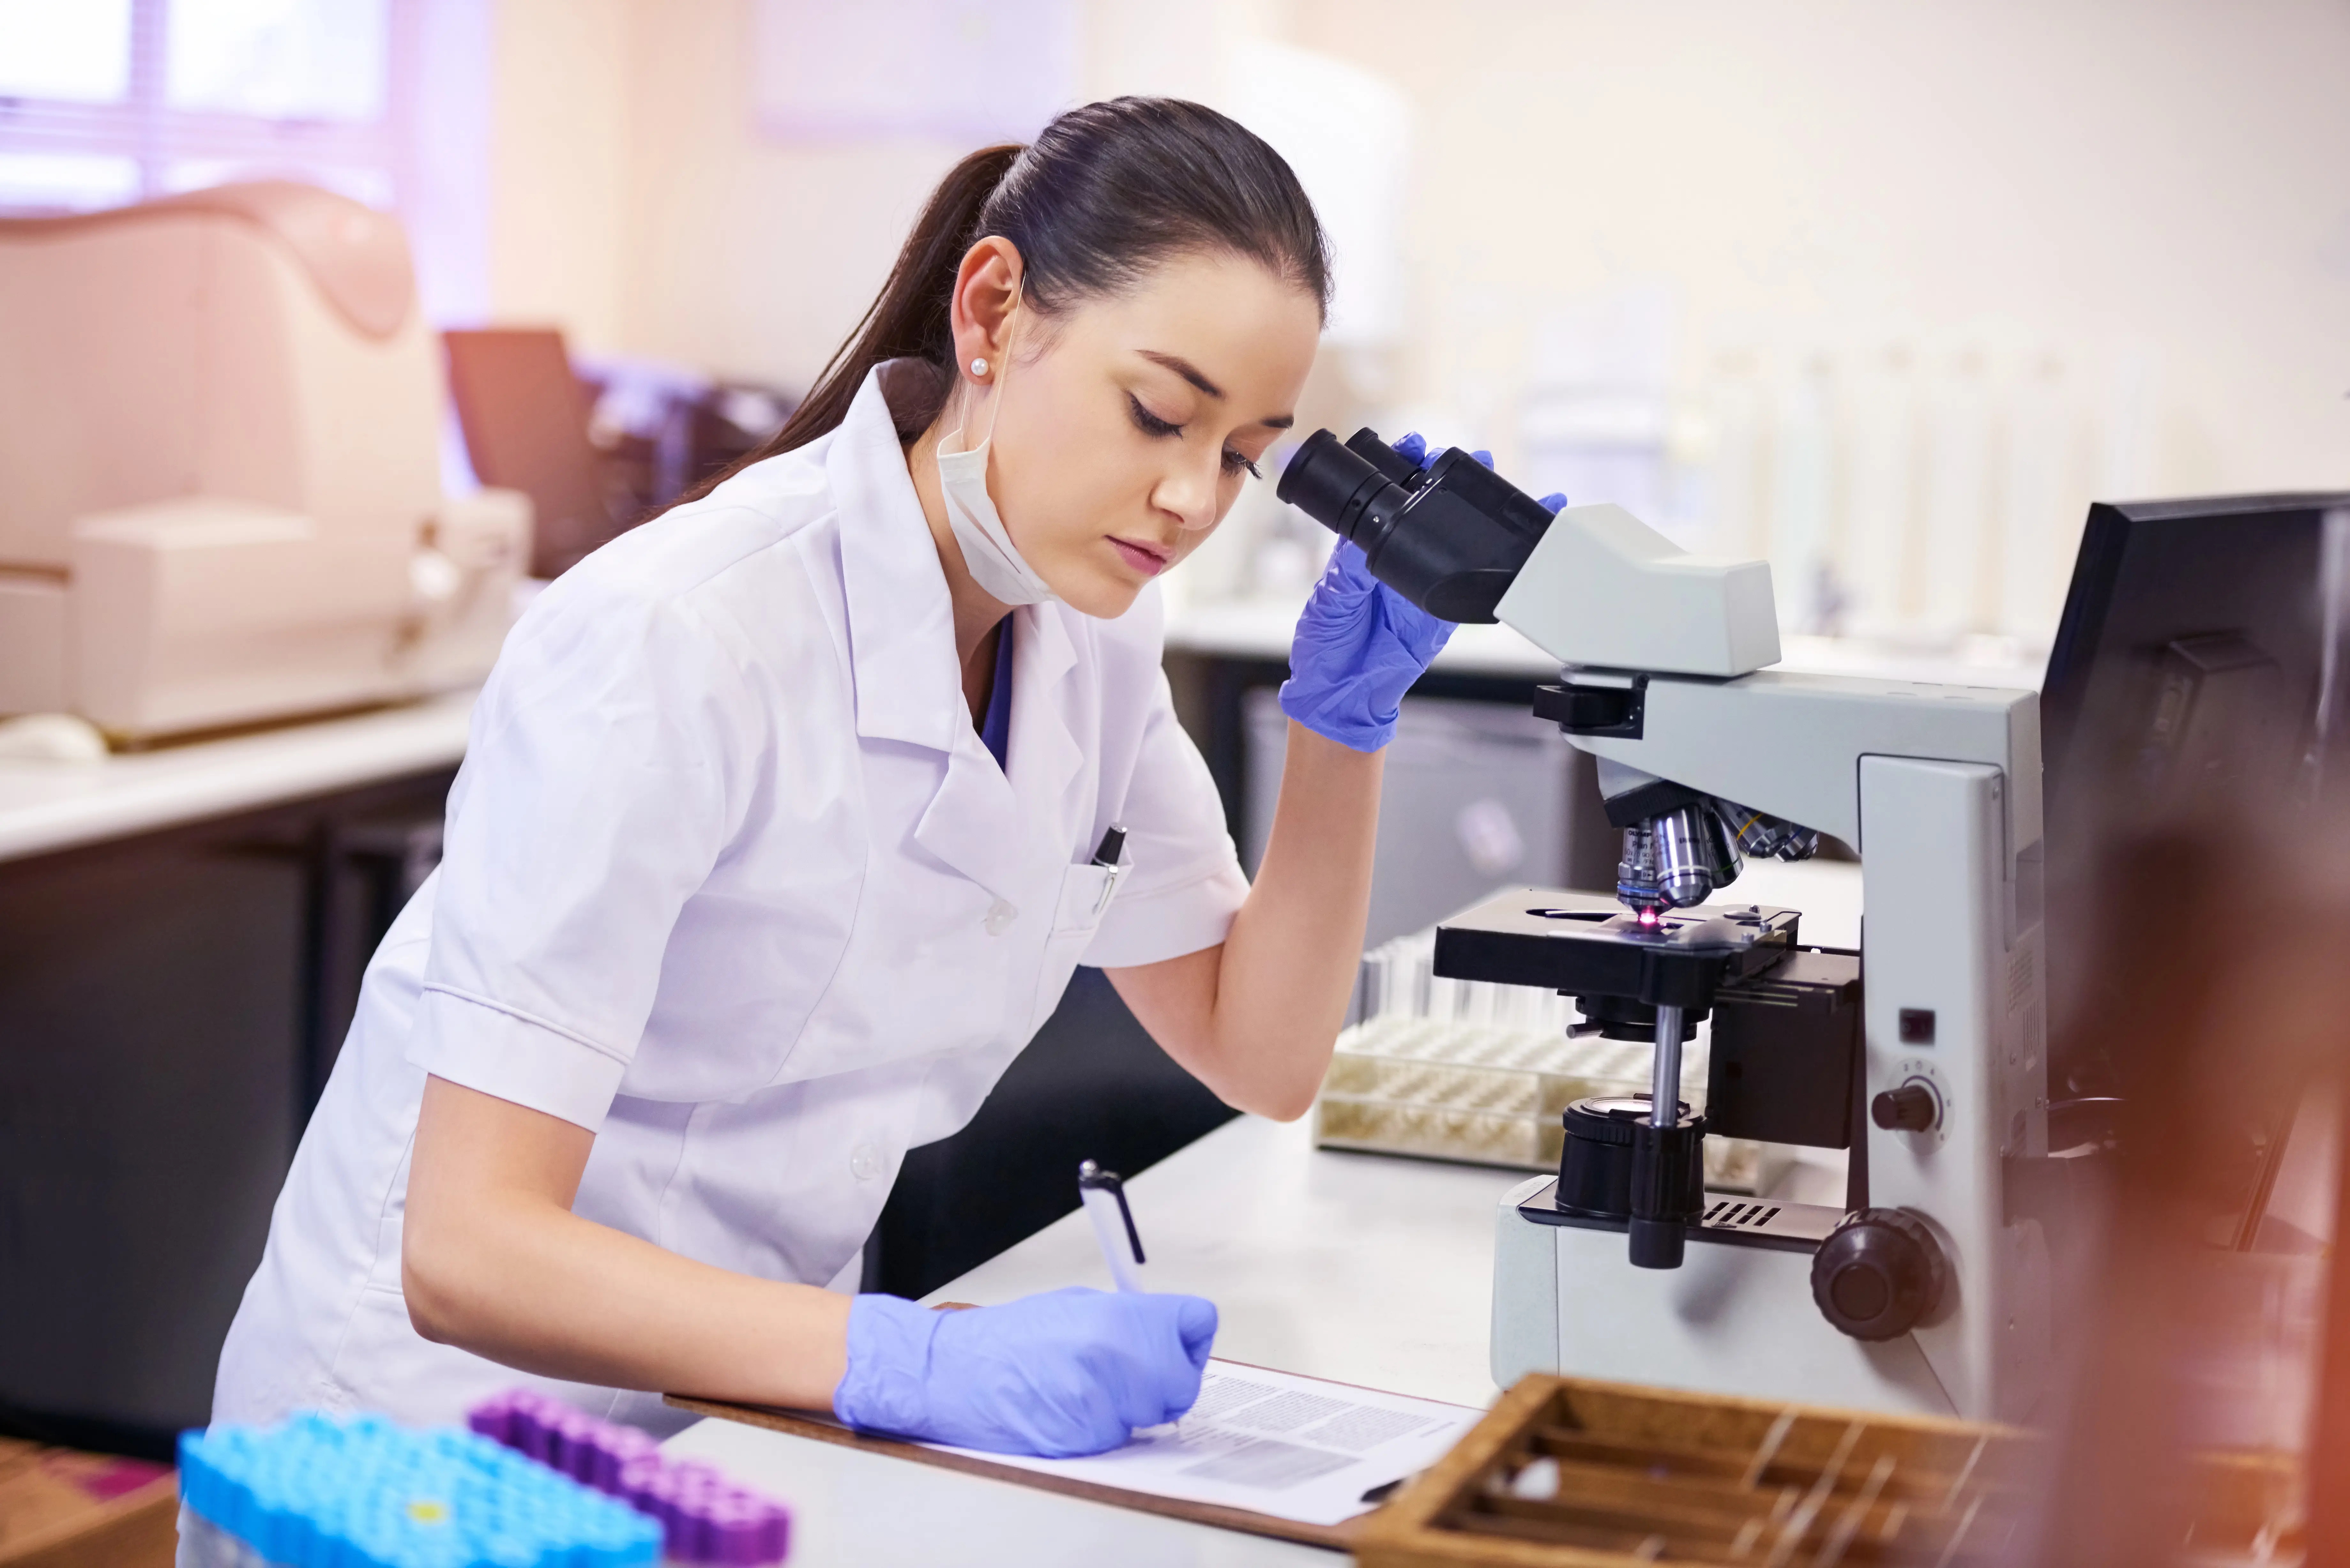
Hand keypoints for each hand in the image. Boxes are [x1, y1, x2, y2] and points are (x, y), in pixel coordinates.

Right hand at [832, 1287, 1217, 1457]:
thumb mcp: (1076, 1305)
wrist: (955, 1372)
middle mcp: (1116, 1359)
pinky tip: (1071, 1407)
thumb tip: (1168, 1333)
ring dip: (1132, 1407)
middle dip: (1164, 1379)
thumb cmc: (1009, 1339)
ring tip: (1090, 1387)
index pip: (1197, 1323)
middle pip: (1183, 1380)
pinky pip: (1118, 1438)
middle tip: (1132, 1372)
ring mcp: (1101, 1404)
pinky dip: (1102, 1427)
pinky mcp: (1084, 1441)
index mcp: (1119, 1318)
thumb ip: (1129, 1319)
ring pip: (1152, 1415)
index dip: (1188, 1337)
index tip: (1176, 1343)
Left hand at [1279, 433, 1565, 751]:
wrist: (1341, 694)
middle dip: (1454, 480)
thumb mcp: (1330, 601)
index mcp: (1365, 548)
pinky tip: (1525, 542)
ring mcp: (1426, 583)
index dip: (1402, 467)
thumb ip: (1350, 572)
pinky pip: (1477, 585)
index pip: (1387, 496)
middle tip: (1476, 456)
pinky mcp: (1446, 611)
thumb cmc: (1325, 644)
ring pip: (1459, 540)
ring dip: (1483, 513)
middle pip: (1431, 509)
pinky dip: (1503, 565)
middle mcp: (1398, 559)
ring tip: (1506, 487)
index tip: (1413, 445)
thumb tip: (1366, 540)